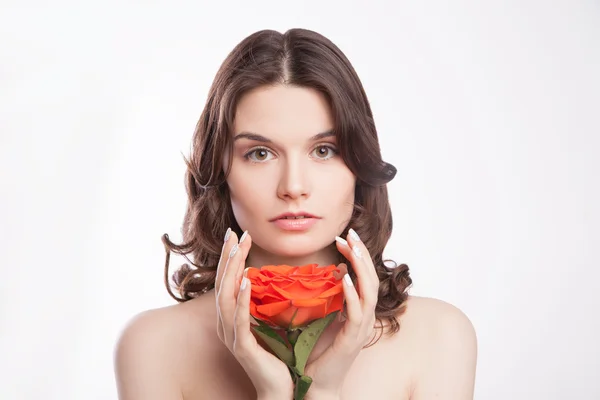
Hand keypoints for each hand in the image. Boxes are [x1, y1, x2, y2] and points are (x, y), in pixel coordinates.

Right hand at [215, 229, 294, 398]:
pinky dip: (240, 298)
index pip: (227, 281)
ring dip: (231, 271)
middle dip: (229, 257)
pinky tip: (245, 281)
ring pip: (225, 297)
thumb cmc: (277, 356)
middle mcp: (226, 325)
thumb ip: (264, 302)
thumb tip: (269, 277)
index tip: (238, 234)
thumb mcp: (268, 323)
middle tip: (236, 233)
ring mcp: (231, 336)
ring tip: (238, 250)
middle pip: (222, 284)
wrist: (281, 388)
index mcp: (231, 318)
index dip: (230, 257)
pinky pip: (239, 319)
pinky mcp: (241, 347)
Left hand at [303, 228, 378, 398]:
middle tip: (350, 233)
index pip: (363, 276)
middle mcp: (365, 317)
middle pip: (371, 278)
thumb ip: (332, 299)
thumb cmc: (319, 354)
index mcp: (359, 311)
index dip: (356, 256)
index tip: (344, 237)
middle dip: (361, 254)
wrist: (317, 385)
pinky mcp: (353, 338)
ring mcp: (362, 328)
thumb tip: (332, 276)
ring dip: (361, 267)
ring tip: (351, 247)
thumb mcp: (326, 319)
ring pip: (369, 291)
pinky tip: (345, 278)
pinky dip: (352, 293)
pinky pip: (357, 312)